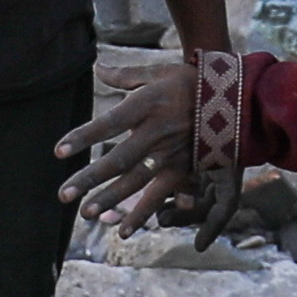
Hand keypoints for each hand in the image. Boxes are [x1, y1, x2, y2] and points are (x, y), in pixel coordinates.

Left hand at [59, 42, 249, 232]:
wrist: (238, 95)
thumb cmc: (193, 81)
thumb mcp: (159, 72)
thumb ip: (126, 75)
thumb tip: (98, 67)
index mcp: (148, 105)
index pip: (109, 123)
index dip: (83, 137)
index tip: (58, 151)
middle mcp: (157, 132)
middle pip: (118, 159)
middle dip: (89, 178)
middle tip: (63, 195)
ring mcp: (172, 153)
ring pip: (136, 182)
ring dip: (110, 199)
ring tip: (86, 213)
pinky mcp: (185, 169)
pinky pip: (161, 195)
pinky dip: (143, 213)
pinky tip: (123, 230)